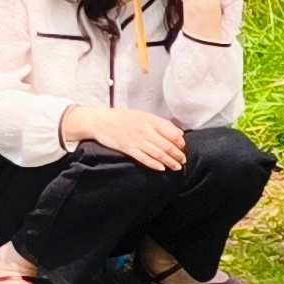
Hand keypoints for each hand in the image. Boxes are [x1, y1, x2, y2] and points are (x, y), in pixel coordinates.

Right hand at [69, 105, 190, 173]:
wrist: (100, 121)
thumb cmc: (122, 117)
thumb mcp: (143, 115)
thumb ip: (160, 123)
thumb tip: (178, 133)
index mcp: (149, 120)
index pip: (171, 132)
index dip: (180, 141)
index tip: (183, 146)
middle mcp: (144, 131)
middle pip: (166, 145)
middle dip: (177, 154)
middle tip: (183, 160)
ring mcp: (136, 141)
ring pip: (158, 154)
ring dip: (170, 161)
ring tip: (177, 166)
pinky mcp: (128, 149)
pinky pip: (144, 158)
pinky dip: (155, 164)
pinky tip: (162, 168)